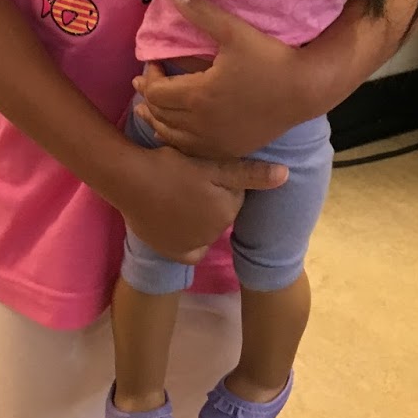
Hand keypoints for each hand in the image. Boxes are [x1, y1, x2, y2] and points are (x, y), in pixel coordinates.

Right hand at [120, 139, 287, 264]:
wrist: (131, 179)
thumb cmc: (173, 165)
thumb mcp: (213, 165)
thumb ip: (250, 173)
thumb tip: (285, 175)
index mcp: (228, 210)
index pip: (235, 194)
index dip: (221, 180)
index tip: (205, 169)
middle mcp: (214, 233)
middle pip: (221, 211)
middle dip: (213, 198)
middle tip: (191, 179)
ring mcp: (192, 244)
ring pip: (206, 228)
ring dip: (200, 215)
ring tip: (180, 194)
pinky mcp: (172, 251)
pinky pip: (191, 252)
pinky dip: (190, 243)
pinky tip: (181, 226)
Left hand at [133, 0, 314, 157]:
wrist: (305, 90)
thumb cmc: (270, 59)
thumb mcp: (235, 32)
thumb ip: (202, 13)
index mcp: (198, 95)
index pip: (156, 92)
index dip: (149, 78)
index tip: (155, 63)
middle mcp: (202, 124)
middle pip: (160, 115)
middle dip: (150, 98)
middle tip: (145, 84)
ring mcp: (216, 141)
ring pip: (172, 137)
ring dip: (158, 121)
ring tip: (149, 111)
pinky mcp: (229, 149)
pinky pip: (192, 150)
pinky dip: (177, 139)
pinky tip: (176, 131)